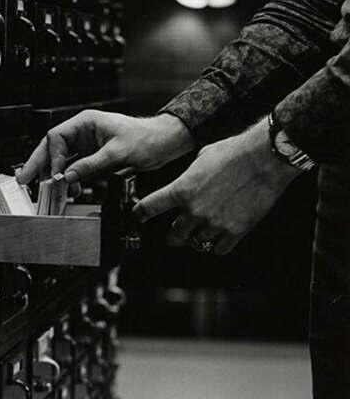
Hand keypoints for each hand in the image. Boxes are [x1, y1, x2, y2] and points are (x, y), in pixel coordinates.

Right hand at [16, 111, 195, 184]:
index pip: (57, 138)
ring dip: (54, 174)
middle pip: (53, 147)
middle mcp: (84, 132)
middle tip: (23, 179)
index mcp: (86, 122)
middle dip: (38, 164)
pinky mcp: (95, 156)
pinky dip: (69, 179)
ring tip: (45, 189)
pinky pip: (75, 167)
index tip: (56, 176)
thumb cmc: (148, 139)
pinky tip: (68, 189)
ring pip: (62, 159)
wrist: (167, 143)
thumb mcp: (118, 153)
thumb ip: (91, 165)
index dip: (52, 158)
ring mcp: (88, 144)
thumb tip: (68, 177)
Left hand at [133, 119, 301, 254]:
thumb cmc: (233, 152)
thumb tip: (187, 182)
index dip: (140, 214)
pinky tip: (221, 236)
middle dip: (174, 235)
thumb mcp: (200, 159)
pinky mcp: (235, 231)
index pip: (150, 207)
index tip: (138, 216)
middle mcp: (194, 210)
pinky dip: (218, 245)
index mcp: (181, 190)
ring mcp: (214, 223)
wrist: (263, 158)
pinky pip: (219, 249)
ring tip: (205, 230)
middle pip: (173, 236)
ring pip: (197, 243)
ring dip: (199, 237)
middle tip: (177, 232)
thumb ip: (189, 177)